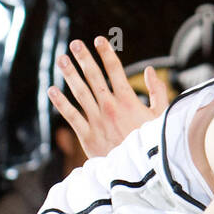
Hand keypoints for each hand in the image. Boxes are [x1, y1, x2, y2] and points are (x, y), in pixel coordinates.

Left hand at [49, 37, 168, 158]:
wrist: (140, 173)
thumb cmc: (153, 146)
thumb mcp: (161, 118)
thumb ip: (156, 92)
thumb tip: (149, 71)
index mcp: (128, 101)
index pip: (115, 70)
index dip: (106, 53)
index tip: (98, 40)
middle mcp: (110, 107)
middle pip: (94, 77)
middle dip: (84, 58)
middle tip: (75, 44)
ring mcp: (97, 121)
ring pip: (80, 92)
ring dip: (70, 74)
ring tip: (61, 59)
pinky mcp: (87, 136)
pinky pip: (71, 116)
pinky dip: (61, 103)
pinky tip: (52, 90)